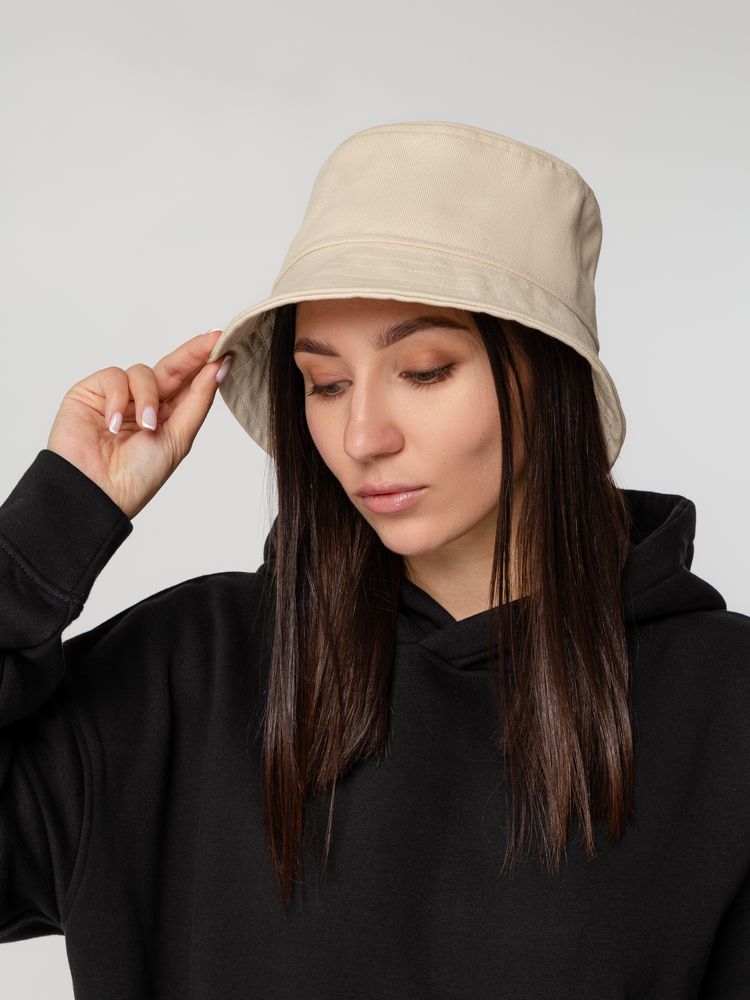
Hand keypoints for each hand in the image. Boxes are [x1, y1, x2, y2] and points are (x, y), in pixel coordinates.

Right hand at [46, 329, 232, 519]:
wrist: (97, 491)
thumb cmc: (138, 475)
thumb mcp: (179, 438)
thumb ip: (198, 400)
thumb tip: (219, 367)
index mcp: (168, 416)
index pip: (188, 382)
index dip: (204, 362)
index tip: (224, 343)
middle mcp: (143, 402)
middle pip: (170, 368)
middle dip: (191, 355)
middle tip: (211, 341)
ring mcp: (117, 396)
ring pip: (142, 372)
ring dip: (147, 397)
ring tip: (145, 426)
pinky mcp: (91, 392)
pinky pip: (113, 377)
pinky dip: (117, 398)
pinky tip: (114, 424)